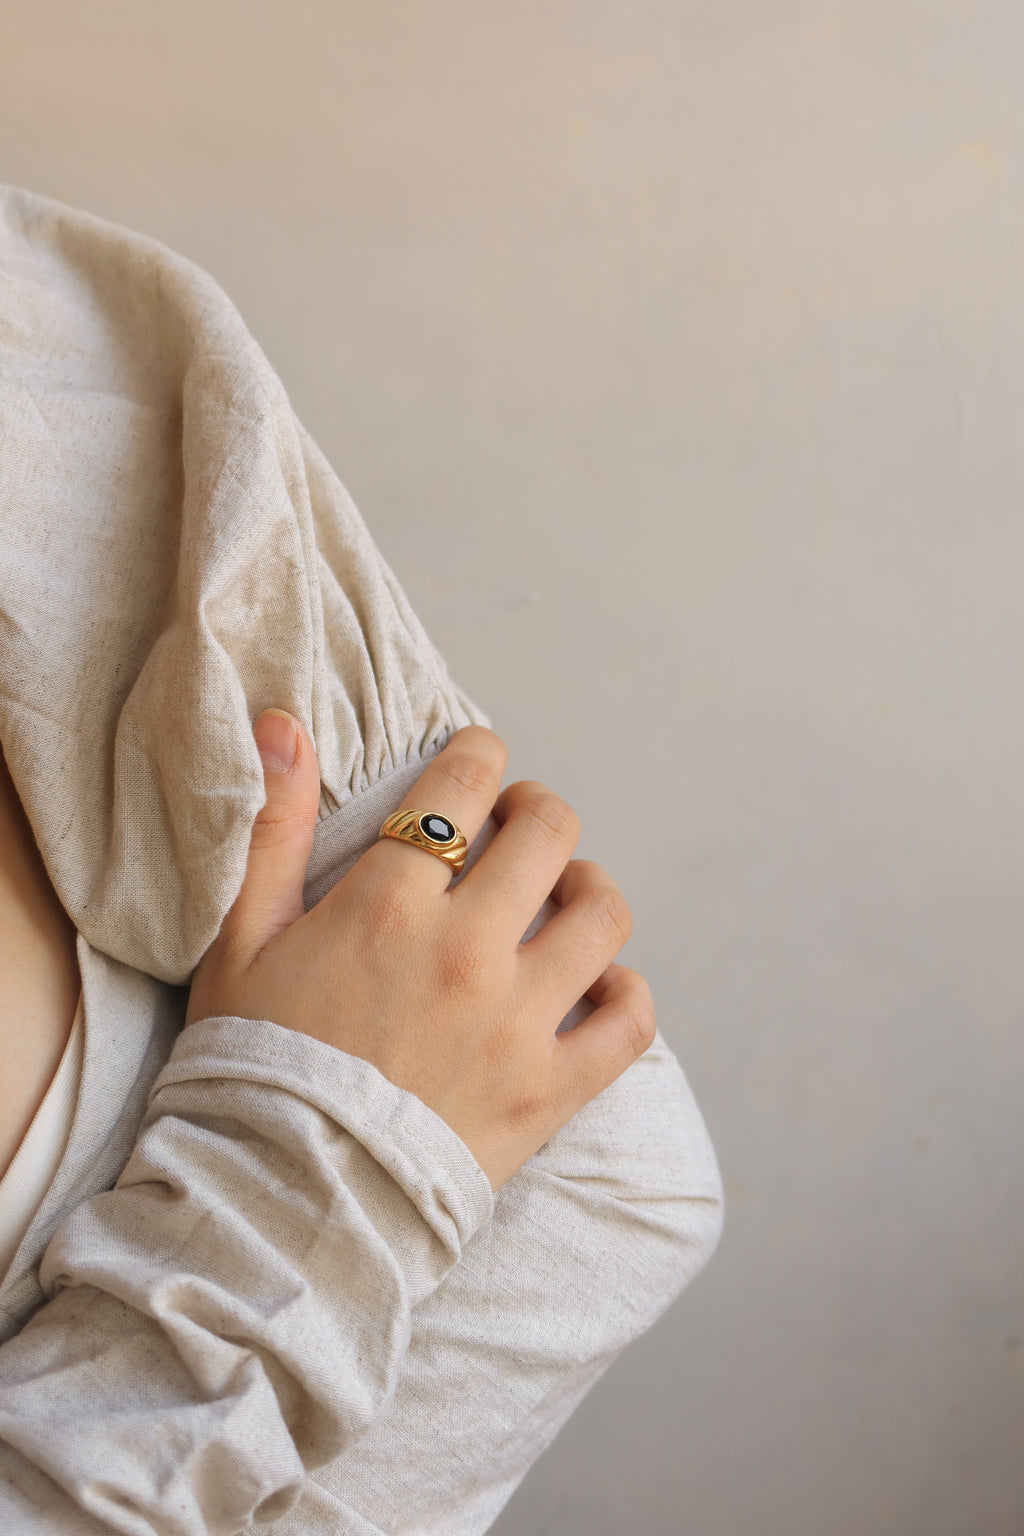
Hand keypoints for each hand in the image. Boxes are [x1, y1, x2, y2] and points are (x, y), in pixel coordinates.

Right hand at [185, 713, 654, 1191]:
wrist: (280, 1205)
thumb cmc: (253, 1066)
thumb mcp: (240, 940)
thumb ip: (270, 828)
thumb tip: (282, 723)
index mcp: (390, 903)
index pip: (467, 782)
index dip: (480, 755)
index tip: (479, 763)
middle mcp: (466, 949)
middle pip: (549, 831)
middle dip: (536, 812)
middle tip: (517, 830)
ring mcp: (518, 1020)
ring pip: (604, 914)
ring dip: (590, 889)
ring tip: (562, 899)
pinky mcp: (550, 1090)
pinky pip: (631, 1021)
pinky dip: (628, 994)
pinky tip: (597, 987)